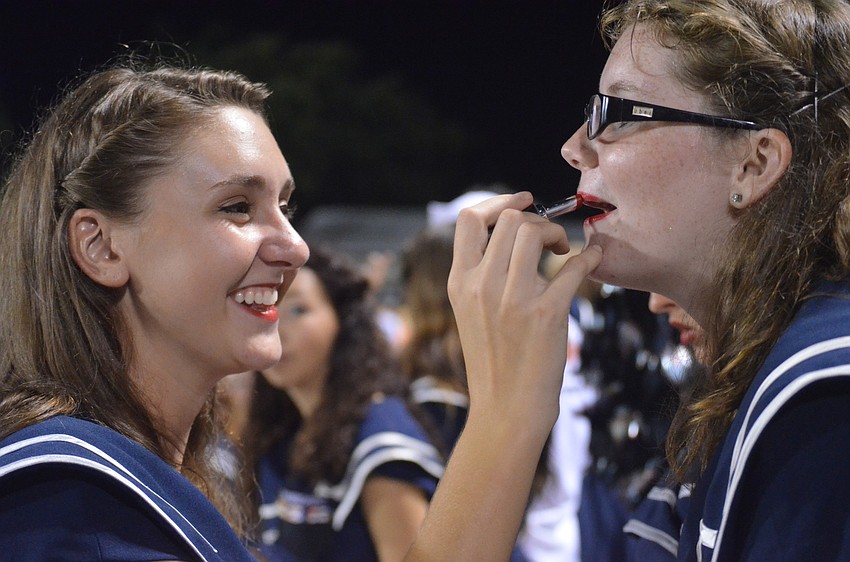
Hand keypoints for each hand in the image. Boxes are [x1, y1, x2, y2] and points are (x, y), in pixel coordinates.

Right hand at [448, 192, 601, 428]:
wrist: (506, 411)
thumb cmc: (493, 363)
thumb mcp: (470, 314)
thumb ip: (480, 277)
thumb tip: (507, 238)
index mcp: (459, 283)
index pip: (469, 219)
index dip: (498, 201)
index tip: (524, 201)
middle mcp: (480, 286)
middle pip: (509, 219)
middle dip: (537, 220)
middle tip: (550, 242)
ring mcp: (512, 299)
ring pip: (534, 231)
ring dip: (557, 233)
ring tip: (563, 252)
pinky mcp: (546, 314)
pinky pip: (574, 266)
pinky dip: (590, 256)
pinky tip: (594, 257)